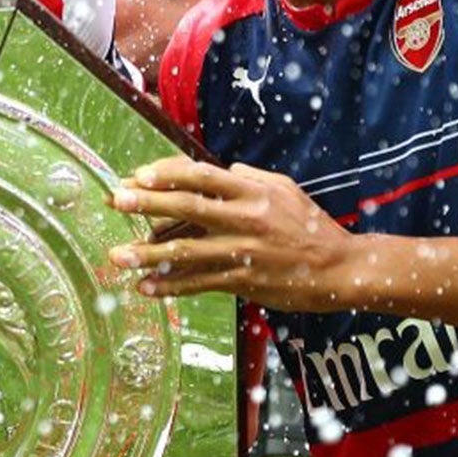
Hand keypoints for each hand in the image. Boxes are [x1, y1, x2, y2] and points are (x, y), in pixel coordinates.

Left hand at [108, 155, 359, 311]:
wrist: (342, 269)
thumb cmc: (312, 227)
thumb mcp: (286, 190)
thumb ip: (251, 178)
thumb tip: (222, 169)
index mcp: (253, 192)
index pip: (201, 175)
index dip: (167, 173)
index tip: (138, 175)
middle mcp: (245, 218)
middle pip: (186, 206)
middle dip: (146, 203)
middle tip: (115, 201)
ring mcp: (243, 251)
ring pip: (186, 251)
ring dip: (147, 254)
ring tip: (117, 256)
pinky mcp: (244, 281)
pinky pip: (199, 283)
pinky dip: (170, 286)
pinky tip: (146, 288)